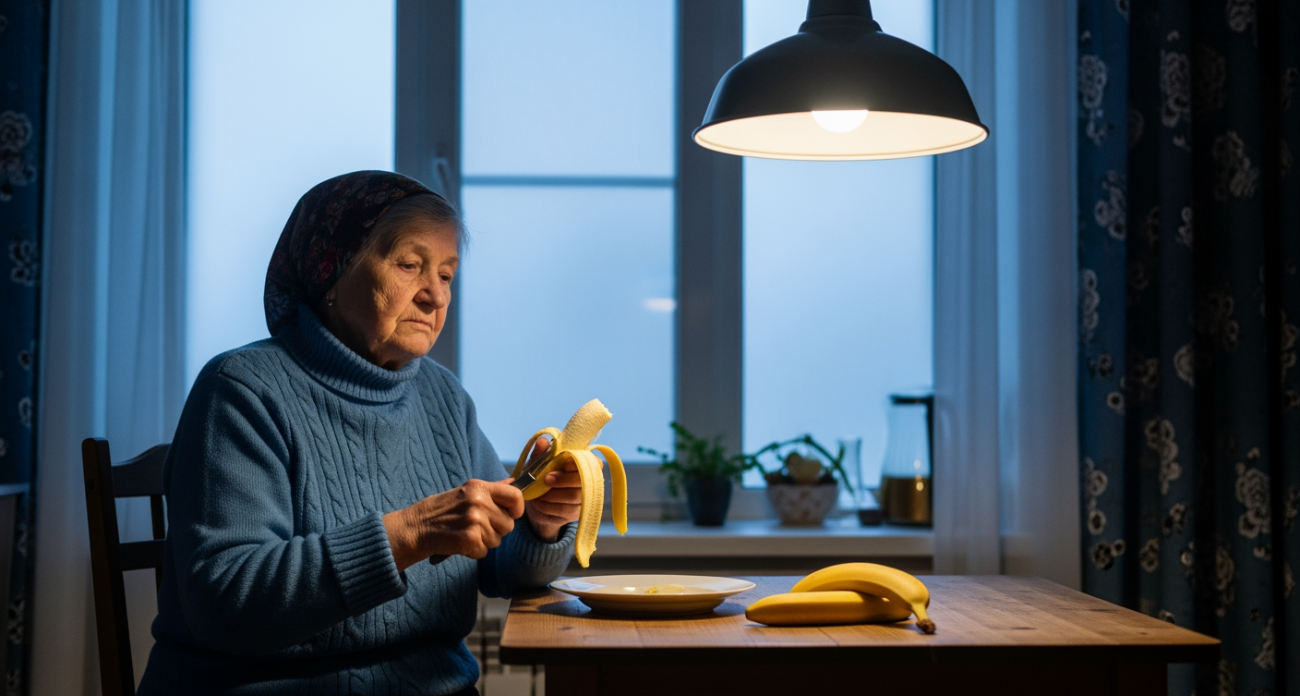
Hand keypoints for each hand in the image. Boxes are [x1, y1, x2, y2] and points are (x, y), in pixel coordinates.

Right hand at [383, 479, 523, 570]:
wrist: (414, 527)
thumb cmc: (440, 511)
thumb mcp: (465, 492)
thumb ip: (491, 490)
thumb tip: (514, 483)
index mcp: (479, 487)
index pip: (515, 496)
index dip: (517, 509)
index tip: (509, 514)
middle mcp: (479, 502)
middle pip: (508, 524)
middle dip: (496, 530)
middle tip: (475, 526)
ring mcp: (474, 521)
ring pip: (497, 540)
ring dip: (483, 542)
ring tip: (464, 533)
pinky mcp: (469, 539)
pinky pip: (483, 552)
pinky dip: (472, 552)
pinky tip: (459, 543)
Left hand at [522, 437, 600, 541]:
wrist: (537, 501)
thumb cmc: (541, 476)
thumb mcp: (537, 463)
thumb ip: (540, 453)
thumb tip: (542, 441)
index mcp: (585, 464)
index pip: (594, 463)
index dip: (578, 464)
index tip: (563, 464)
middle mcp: (590, 482)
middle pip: (584, 482)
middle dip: (563, 480)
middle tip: (546, 480)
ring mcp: (585, 500)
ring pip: (573, 498)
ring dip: (552, 496)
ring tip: (537, 493)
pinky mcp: (577, 514)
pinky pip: (564, 512)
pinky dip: (548, 507)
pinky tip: (538, 503)